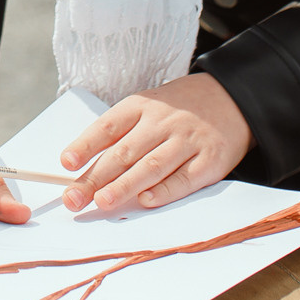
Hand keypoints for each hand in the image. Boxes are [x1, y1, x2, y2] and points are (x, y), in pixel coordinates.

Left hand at [59, 72, 252, 213]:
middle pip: (125, 151)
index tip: (67, 163)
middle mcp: (163, 121)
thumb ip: (121, 134)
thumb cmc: (178, 109)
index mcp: (142, 106)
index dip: (86, 144)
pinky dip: (165, 190)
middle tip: (75, 197)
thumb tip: (84, 167)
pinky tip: (146, 200)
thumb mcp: (148, 107)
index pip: (108, 126)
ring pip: (151, 166)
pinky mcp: (210, 161)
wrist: (232, 99)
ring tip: (103, 201)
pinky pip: (184, 178)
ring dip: (125, 185)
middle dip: (96, 177)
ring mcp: (187, 141)